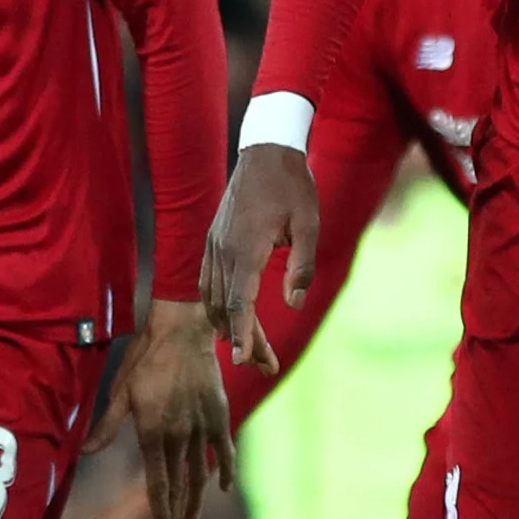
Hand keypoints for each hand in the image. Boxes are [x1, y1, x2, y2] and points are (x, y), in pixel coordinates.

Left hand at [98, 298, 233, 518]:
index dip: (160, 509)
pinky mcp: (218, 415)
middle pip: (180, 483)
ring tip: (194, 517)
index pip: (157, 482)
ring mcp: (201, 426)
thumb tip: (84, 452)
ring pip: (201, 471)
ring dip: (198, 497)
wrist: (182, 333)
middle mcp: (179, 434)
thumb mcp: (120, 392)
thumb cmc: (145, 360)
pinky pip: (224, 449)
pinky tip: (223, 486)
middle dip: (177, 511)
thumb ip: (106, 427)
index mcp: (152, 432)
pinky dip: (224, 469)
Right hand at [203, 142, 320, 369]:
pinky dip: (216, 307)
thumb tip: (293, 303)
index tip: (245, 361)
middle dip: (243, 340)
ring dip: (227, 326)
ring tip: (250, 351)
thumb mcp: (309, 225)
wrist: (266, 151)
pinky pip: (209, 282)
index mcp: (246, 249)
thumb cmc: (293, 187)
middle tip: (264, 367)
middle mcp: (223, 251)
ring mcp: (214, 245)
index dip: (243, 335)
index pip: (239, 303)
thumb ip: (302, 266)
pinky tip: (229, 320)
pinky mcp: (214, 241)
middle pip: (225, 308)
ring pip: (212, 298)